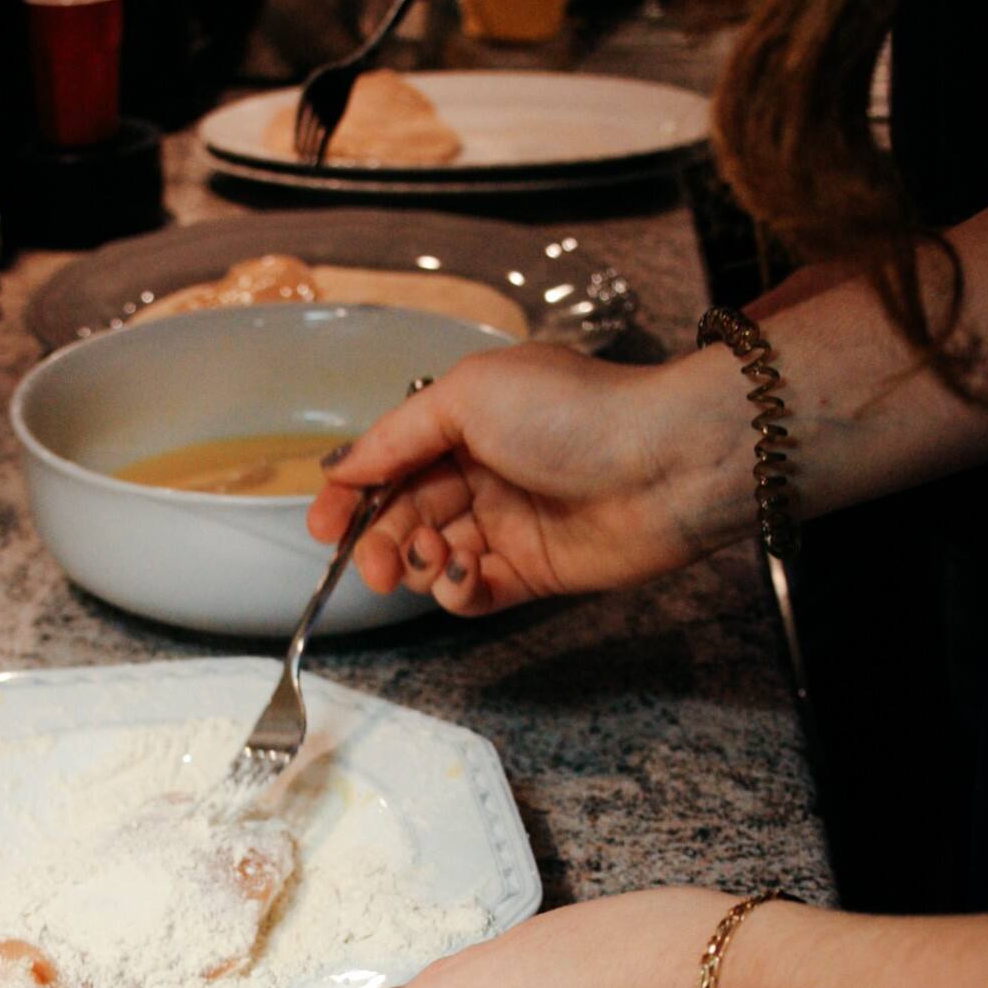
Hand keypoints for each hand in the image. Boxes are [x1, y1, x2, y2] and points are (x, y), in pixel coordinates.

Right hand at [307, 345, 743, 617]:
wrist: (663, 464)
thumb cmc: (572, 414)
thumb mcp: (468, 394)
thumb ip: (398, 435)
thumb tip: (343, 466)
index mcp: (464, 421)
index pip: (391, 464)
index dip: (352, 497)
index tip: (323, 528)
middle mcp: (482, 472)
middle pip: (405, 517)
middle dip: (379, 542)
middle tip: (371, 567)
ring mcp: (507, 525)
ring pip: (433, 558)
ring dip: (418, 566)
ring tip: (432, 561)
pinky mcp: (532, 573)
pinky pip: (473, 592)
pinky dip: (458, 592)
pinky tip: (466, 577)